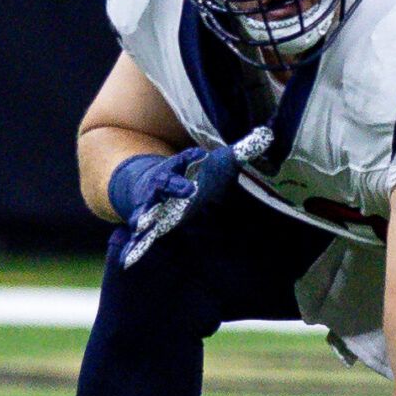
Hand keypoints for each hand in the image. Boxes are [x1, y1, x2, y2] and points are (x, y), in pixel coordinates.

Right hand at [117, 125, 273, 266]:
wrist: (148, 182)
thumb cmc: (191, 174)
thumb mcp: (216, 163)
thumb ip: (240, 152)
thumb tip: (267, 135)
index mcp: (177, 170)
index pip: (183, 161)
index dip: (190, 157)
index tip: (200, 155)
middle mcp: (161, 188)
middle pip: (166, 185)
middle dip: (174, 187)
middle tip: (186, 189)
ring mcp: (150, 207)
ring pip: (146, 211)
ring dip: (145, 217)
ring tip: (141, 224)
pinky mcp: (146, 227)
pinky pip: (137, 239)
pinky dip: (133, 247)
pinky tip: (128, 259)